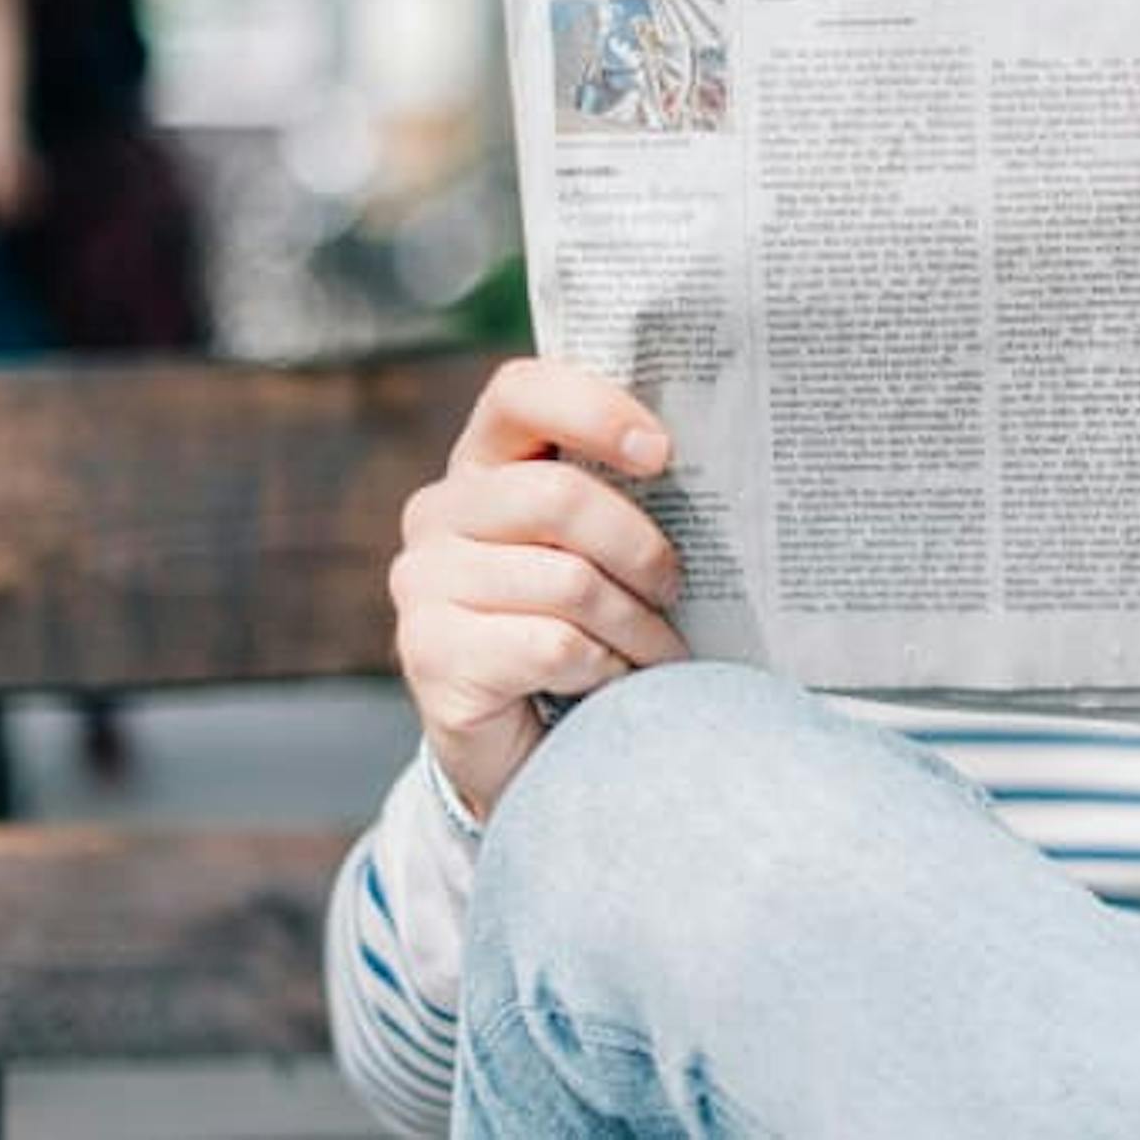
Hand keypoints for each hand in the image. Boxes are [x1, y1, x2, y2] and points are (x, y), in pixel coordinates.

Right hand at [391, 359, 689, 819]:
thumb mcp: (601, 551)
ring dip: (635, 625)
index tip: (662, 453)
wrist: (529, 747)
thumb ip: (623, 497)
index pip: (520, 391)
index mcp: (483, 465)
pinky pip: (553, 645)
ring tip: (657, 651)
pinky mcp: (431, 654)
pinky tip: (609, 682)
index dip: (594, 410)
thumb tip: (717, 462)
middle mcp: (438, 513)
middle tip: (674, 587)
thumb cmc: (584, 628)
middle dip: (640, 548)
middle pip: (558, 495)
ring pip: (568, 581)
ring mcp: (422, 583)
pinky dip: (605, 668)